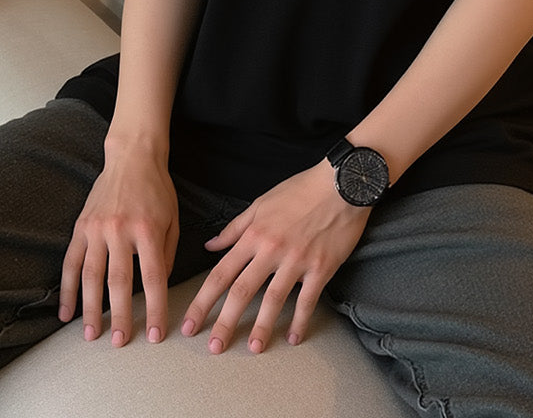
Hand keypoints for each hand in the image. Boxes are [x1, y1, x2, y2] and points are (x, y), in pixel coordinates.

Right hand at [58, 139, 178, 346]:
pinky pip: (71, 262)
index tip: (156, 334)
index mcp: (147, 228)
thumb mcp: (172, 219)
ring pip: (91, 275)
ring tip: (90, 335)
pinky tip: (65, 312)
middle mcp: (119, 229)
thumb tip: (158, 286)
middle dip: (120, 315)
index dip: (155, 308)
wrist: (132, 156)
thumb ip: (167, 253)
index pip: (153, 276)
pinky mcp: (81, 227)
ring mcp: (96, 228)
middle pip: (118, 281)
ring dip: (90, 308)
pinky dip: (67, 289)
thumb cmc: (156, 190)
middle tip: (120, 342)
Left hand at [181, 160, 370, 353]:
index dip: (203, 300)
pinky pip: (307, 300)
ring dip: (261, 327)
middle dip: (225, 322)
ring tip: (253, 348)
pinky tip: (293, 337)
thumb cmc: (301, 190)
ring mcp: (296, 261)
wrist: (341, 184)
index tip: (191, 322)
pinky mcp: (321, 268)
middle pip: (242, 291)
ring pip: (273, 300)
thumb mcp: (261, 202)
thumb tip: (211, 245)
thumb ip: (235, 227)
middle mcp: (271, 250)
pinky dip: (300, 321)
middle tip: (214, 347)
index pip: (221, 273)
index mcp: (254, 234)